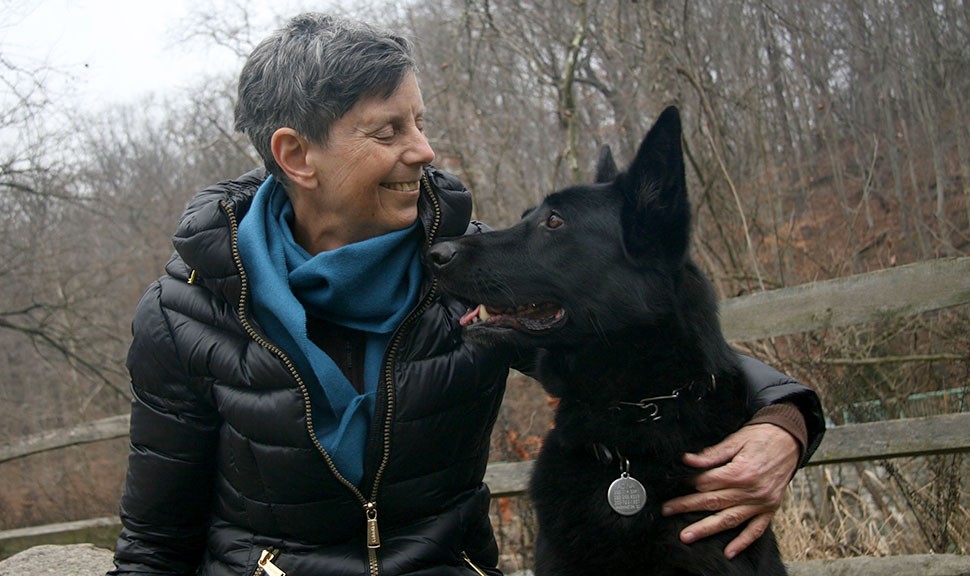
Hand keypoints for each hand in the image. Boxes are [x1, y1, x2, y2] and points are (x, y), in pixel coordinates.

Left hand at [660, 423, 798, 558]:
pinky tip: (729, 552)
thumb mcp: (735, 440)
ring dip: (707, 529)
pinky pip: (756, 530)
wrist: (790, 440)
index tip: (677, 484)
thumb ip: (711, 454)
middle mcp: (752, 490)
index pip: (708, 482)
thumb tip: (688, 460)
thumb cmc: (761, 438)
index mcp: (741, 472)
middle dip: (688, 507)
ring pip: (730, 519)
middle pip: (714, 502)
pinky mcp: (770, 509)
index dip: (691, 482)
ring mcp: (762, 502)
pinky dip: (743, 542)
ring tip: (687, 536)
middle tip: (668, 511)